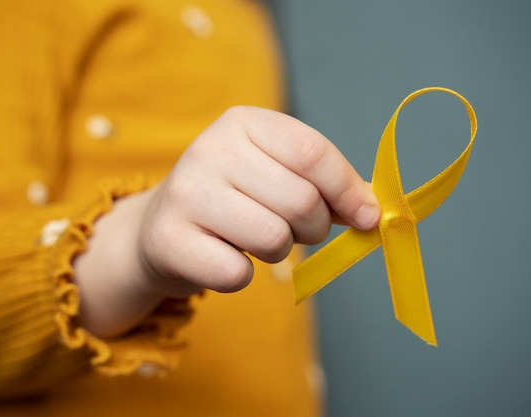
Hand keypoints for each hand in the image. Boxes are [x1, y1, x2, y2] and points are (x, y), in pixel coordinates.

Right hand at [74, 107, 379, 337]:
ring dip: (278, 251)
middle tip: (296, 230)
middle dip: (313, 227)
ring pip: (274, 238)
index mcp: (242, 122)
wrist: (160, 227)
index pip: (311, 152)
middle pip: (300, 200)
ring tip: (255, 239)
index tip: (366, 217)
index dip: (347, 190)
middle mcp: (209, 149)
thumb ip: (323, 184)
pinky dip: (240, 276)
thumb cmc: (232, 199)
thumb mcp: (275, 172)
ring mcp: (185, 193)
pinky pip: (237, 274)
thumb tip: (370, 211)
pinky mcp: (169, 240)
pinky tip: (222, 257)